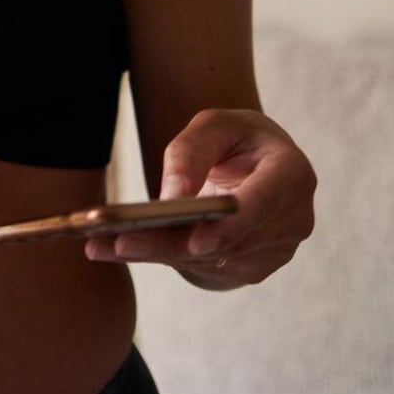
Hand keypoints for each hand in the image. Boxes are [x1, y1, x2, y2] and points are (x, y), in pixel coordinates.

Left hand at [84, 108, 316, 289]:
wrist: (253, 165)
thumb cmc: (235, 139)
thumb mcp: (213, 125)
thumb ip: (191, 152)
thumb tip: (173, 199)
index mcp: (292, 174)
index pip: (265, 202)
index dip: (232, 226)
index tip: (195, 241)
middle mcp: (293, 219)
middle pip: (226, 241)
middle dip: (171, 244)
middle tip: (120, 243)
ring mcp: (275, 251)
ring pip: (209, 261)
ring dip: (155, 254)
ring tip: (101, 245)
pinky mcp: (252, 268)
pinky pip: (202, 269)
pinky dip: (160, 257)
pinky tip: (117, 249)